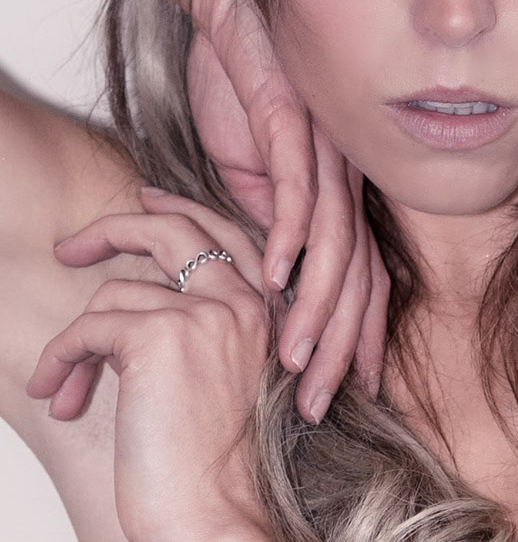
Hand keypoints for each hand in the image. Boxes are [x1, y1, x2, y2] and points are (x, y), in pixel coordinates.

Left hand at [27, 189, 273, 541]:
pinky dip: (62, 358)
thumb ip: (202, 327)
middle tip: (72, 246)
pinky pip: (89, 326)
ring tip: (65, 385)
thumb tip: (138, 299)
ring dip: (76, 343)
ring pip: (116, 292)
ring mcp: (205, 314)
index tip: (147, 199)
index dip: (180, 210)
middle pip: (174, 228)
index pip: (224, 233)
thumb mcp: (222, 379)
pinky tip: (61, 393)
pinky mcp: (161, 338)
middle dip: (117, 226)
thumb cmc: (216, 464)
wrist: (218, 516)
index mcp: (265, 310)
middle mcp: (242, 301)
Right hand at [185, 0, 389, 421]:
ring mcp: (326, 151)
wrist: (234, 12)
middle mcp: (346, 180)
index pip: (361, 277)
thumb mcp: (252, 172)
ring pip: (334, 242)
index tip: (348, 390)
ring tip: (296, 359)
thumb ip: (268, 220)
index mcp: (340, 194)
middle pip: (356, 274)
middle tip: (319, 404)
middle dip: (339, 343)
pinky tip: (278, 277)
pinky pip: (300, 185)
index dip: (358, 335)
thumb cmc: (246, 89)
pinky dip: (290, 234)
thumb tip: (275, 276)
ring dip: (316, 305)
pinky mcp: (297, 121)